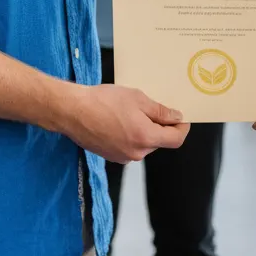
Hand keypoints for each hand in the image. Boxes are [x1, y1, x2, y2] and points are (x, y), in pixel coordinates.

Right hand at [59, 83, 189, 163]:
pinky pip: (129, 146)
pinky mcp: (111, 155)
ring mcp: (122, 157)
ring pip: (143, 143)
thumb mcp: (137, 99)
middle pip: (159, 141)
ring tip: (131, 110)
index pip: (175, 140)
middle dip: (160, 125)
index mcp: (145, 138)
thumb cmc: (104, 101)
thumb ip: (160, 111)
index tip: (181, 117)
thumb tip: (176, 117)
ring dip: (144, 129)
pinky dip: (131, 134)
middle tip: (152, 106)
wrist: (73, 111)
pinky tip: (119, 119)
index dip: (182, 128)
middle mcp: (136, 153)